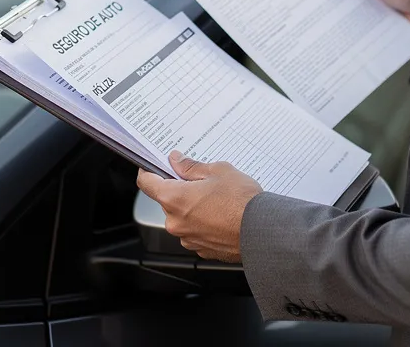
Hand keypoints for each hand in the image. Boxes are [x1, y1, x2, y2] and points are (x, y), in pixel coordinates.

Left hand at [136, 151, 262, 262]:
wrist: (262, 231)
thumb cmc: (242, 201)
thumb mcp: (218, 171)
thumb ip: (191, 166)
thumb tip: (177, 161)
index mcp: (174, 198)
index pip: (146, 183)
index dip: (148, 171)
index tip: (152, 167)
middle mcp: (175, 221)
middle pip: (168, 200)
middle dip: (181, 190)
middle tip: (203, 182)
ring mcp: (188, 238)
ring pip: (183, 217)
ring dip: (193, 208)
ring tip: (218, 200)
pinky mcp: (201, 249)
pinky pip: (196, 231)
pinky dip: (204, 223)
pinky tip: (221, 215)